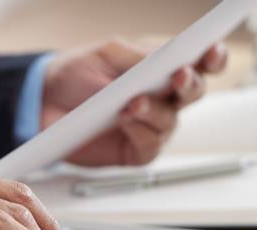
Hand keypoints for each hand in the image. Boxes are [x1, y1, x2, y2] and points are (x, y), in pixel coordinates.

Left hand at [41, 39, 227, 165]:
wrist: (43, 101)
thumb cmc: (77, 73)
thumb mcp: (107, 53)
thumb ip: (138, 56)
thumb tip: (165, 59)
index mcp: (163, 69)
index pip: (200, 64)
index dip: (212, 58)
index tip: (212, 51)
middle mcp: (164, 99)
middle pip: (194, 93)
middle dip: (189, 84)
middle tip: (178, 76)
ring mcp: (151, 126)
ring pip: (170, 121)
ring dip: (154, 111)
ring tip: (132, 102)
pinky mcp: (135, 151)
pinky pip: (149, 146)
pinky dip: (140, 133)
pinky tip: (126, 122)